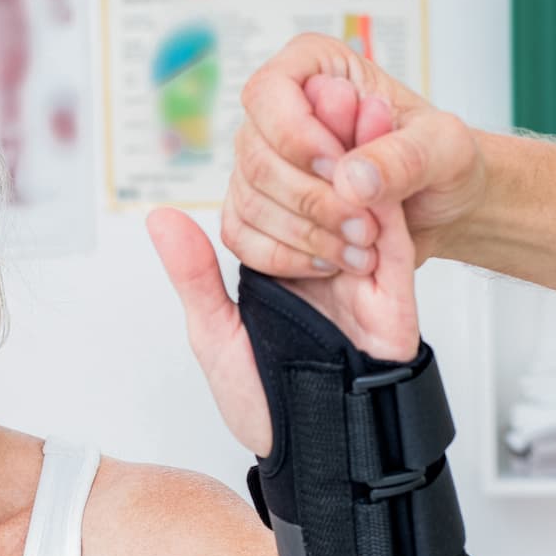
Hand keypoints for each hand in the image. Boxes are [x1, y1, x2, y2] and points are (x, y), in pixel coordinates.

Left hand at [151, 82, 419, 454]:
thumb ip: (195, 276)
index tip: (277, 110)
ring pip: (365, 198)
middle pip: (329, 184)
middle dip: (321, 142)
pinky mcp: (393, 295)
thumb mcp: (217, 336)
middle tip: (321, 97)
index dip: (282, 149)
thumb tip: (161, 220)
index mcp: (282, 264)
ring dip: (354, 158)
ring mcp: (362, 274)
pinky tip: (366, 178)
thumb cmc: (272, 407)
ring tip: (347, 108)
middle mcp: (325, 260)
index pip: (282, 192)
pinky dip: (383, 204)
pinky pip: (395, 237)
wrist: (317, 458)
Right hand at [229, 33, 487, 275]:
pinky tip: (331, 261)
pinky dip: (287, 258)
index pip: (269, 92)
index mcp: (316, 70)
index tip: (340, 170)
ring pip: (249, 202)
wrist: (440, 208)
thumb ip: (405, 156)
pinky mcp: (257, 211)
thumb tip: (350, 178)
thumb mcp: (446, 149)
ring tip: (362, 249)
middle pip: (257, 157)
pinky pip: (243, 238)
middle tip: (367, 227)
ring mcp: (261, 165)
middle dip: (313, 201)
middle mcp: (278, 114)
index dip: (296, 136)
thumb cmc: (441, 163)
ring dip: (307, 235)